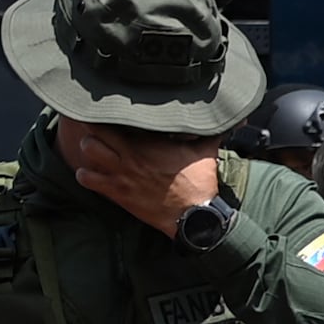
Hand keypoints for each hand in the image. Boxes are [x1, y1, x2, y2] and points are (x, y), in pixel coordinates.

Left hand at [55, 121, 225, 234]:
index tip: (106, 107)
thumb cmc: (200, 182)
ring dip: (87, 150)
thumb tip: (237, 117)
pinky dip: (85, 175)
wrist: (193, 216)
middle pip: (94, 133)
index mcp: (148, 143)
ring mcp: (120, 176)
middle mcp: (129, 157)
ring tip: (92, 148)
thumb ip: (214, 130)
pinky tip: (90, 172)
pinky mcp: (118, 194)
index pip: (118, 119)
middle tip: (94, 126)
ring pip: (87, 153)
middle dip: (92, 128)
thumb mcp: (207, 150)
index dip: (108, 111)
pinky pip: (88, 181)